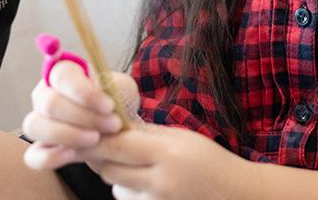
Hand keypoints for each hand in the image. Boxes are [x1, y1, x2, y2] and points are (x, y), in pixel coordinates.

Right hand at [22, 61, 139, 170]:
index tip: (109, 106)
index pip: (62, 76)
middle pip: (49, 103)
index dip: (84, 92)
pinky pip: (33, 156)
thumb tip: (99, 86)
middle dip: (84, 117)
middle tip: (112, 125)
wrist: (119, 131)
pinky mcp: (40, 150)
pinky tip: (73, 155)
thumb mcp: (122, 89)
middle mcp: (45, 95)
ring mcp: (39, 122)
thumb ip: (112, 85)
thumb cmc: (117, 104)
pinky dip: (50, 157)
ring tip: (96, 139)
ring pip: (35, 126)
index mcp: (63, 75)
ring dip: (68, 135)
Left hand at [80, 122, 252, 199]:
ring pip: (116, 187)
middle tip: (103, 144)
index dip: (96, 138)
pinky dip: (129, 191)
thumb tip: (112, 125)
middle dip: (101, 157)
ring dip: (117, 175)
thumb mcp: (181, 138)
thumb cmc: (209, 161)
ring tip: (139, 166)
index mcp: (167, 154)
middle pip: (109, 170)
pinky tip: (149, 183)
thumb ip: (146, 133)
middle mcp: (160, 183)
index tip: (84, 130)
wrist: (234, 194)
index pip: (118, 145)